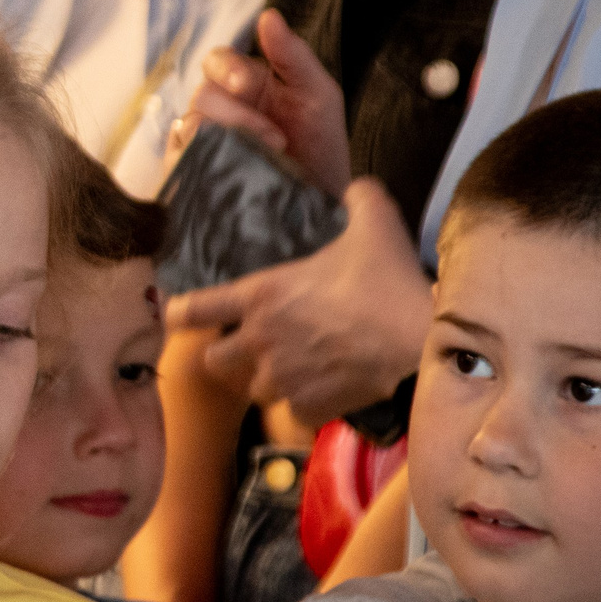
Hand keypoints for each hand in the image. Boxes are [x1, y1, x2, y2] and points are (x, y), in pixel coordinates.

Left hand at [165, 179, 429, 422]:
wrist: (421, 341)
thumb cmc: (389, 280)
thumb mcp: (375, 223)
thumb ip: (359, 199)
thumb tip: (357, 188)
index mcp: (261, 296)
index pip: (194, 308)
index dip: (180, 313)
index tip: (178, 316)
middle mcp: (261, 341)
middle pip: (214, 361)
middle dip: (226, 355)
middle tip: (248, 346)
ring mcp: (283, 379)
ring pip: (254, 391)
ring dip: (266, 382)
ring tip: (289, 371)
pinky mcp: (311, 408)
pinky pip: (295, 413)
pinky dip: (305, 406)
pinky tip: (323, 392)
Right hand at [182, 10, 352, 195]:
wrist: (319, 204)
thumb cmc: (321, 149)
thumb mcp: (318, 95)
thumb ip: (293, 55)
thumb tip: (268, 15)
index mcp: (245, 85)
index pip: (216, 61)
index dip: (227, 69)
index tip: (248, 85)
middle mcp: (218, 110)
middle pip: (202, 94)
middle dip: (236, 114)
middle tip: (272, 138)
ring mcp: (202, 143)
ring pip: (189, 127)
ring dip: (227, 141)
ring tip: (264, 160)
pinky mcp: (191, 174)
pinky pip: (178, 161)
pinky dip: (201, 162)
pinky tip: (230, 171)